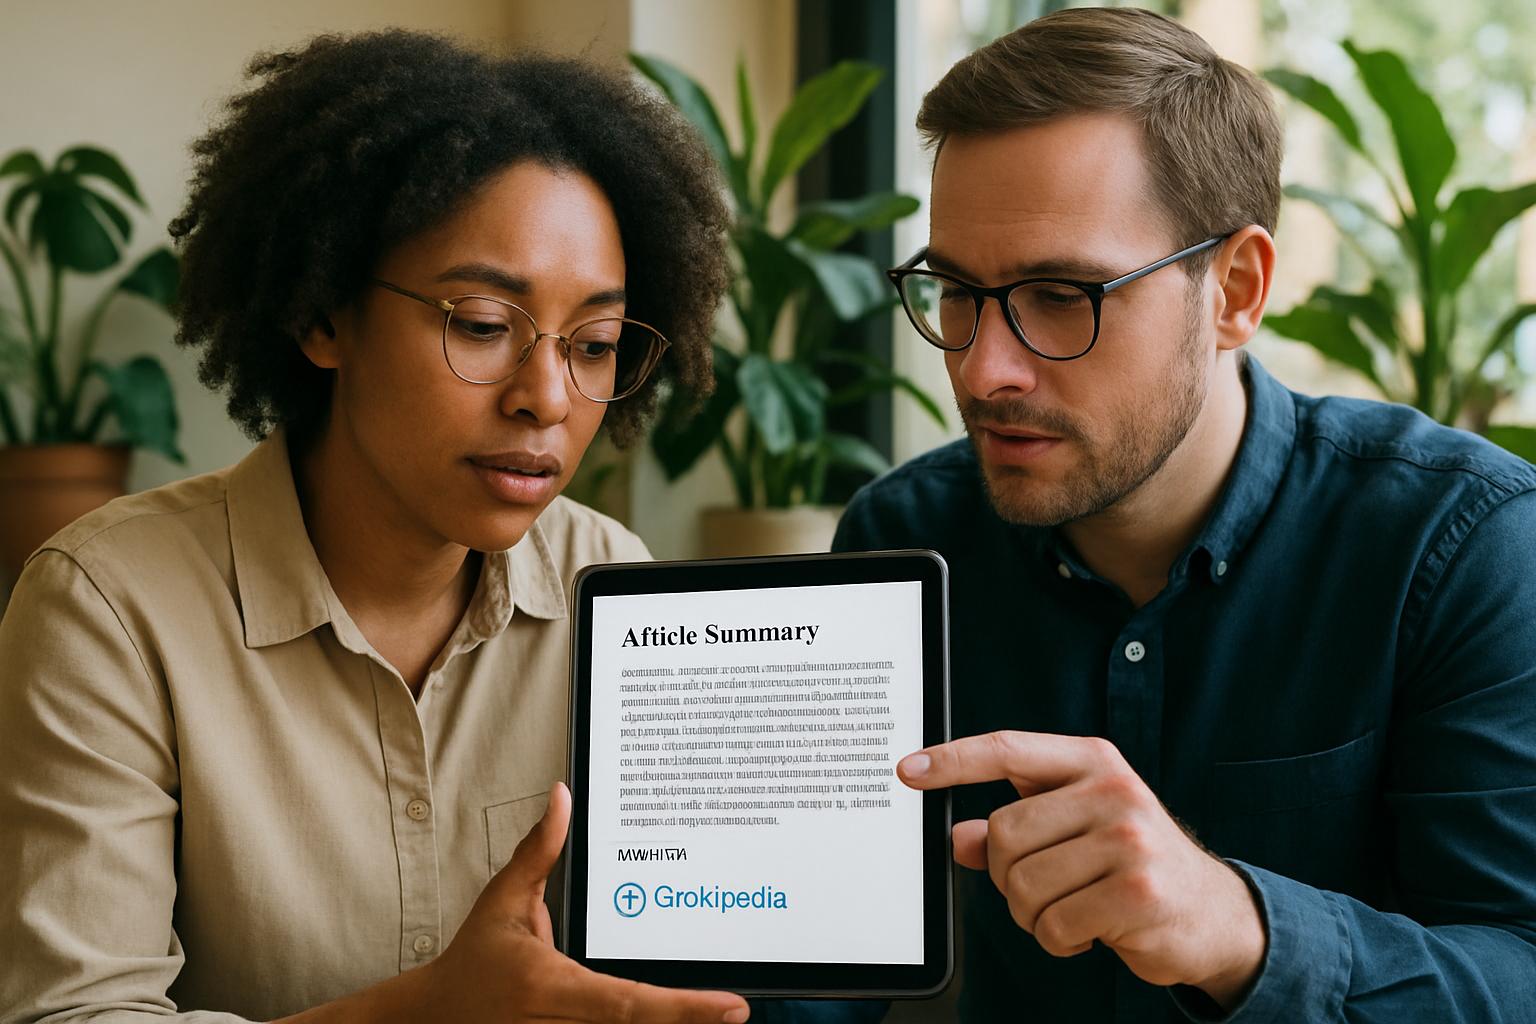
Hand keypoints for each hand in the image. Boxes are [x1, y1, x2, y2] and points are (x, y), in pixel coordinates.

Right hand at [407, 782, 749, 1022]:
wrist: (436, 1016)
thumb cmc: (474, 958)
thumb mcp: (503, 900)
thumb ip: (538, 852)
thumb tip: (562, 796)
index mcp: (551, 986)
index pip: (631, 1004)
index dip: (685, 1009)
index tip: (732, 1006)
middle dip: (688, 1022)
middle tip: (736, 1012)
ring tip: (714, 1020)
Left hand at [898, 732, 1264, 1008]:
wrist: (1212, 912)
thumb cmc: (1131, 862)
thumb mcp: (1076, 829)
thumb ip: (1017, 826)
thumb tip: (957, 837)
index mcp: (1092, 762)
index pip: (1008, 749)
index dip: (953, 760)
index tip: (908, 771)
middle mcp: (1112, 791)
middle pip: (1003, 833)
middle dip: (1006, 875)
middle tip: (1040, 888)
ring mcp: (1129, 840)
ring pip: (1023, 883)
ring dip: (1032, 913)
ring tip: (1069, 908)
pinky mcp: (1137, 893)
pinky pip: (1054, 923)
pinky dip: (1058, 938)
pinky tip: (1090, 930)